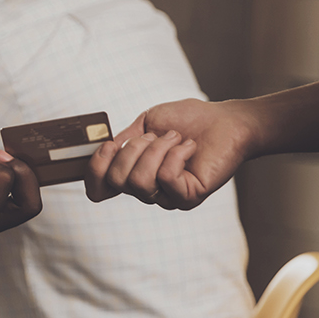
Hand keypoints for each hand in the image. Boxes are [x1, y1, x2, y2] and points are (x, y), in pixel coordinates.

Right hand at [84, 98, 258, 208]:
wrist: (223, 121)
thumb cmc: (187, 120)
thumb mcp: (145, 124)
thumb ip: (122, 141)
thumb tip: (104, 149)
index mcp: (133, 173)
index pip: (98, 190)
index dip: (95, 170)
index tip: (110, 145)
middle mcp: (147, 190)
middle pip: (117, 181)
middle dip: (132, 150)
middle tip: (154, 136)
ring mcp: (167, 197)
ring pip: (140, 181)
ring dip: (156, 150)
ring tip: (174, 139)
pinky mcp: (187, 197)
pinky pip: (166, 178)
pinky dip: (176, 154)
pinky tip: (189, 147)